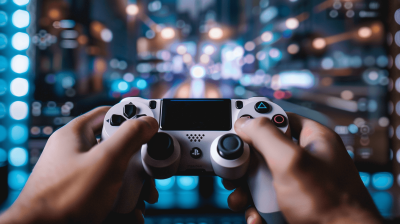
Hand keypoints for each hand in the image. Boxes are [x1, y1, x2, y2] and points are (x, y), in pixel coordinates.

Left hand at [0, 107, 158, 223]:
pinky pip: (109, 192)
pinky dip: (124, 202)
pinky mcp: (83, 196)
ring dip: (135, 187)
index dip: (133, 117)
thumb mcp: (106, 161)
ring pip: (116, 172)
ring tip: (143, 198)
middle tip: (148, 172)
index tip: (152, 125)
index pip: (110, 113)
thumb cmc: (63, 200)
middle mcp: (77, 153)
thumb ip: (130, 136)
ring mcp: (79, 176)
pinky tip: (132, 213)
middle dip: (138, 163)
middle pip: (118, 147)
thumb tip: (148, 122)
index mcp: (76, 135)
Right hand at [225, 113, 382, 223]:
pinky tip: (257, 217)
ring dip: (246, 191)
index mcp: (313, 139)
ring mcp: (299, 183)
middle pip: (264, 150)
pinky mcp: (293, 204)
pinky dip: (256, 209)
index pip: (279, 117)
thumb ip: (266, 135)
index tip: (238, 130)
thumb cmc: (332, 205)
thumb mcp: (292, 161)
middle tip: (236, 172)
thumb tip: (245, 121)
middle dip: (245, 165)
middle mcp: (306, 159)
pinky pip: (266, 201)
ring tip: (242, 200)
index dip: (257, 122)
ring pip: (261, 178)